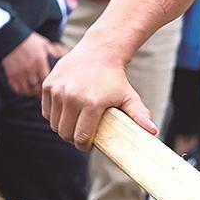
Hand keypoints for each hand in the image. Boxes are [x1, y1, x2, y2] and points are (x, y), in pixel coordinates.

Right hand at [1, 35, 62, 96]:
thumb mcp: (45, 44)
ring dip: (32, 92)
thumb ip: (54, 54)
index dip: (52, 85)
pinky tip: (26, 89)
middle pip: (38, 87)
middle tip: (46, 93)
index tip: (55, 88)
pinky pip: (17, 88)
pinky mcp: (11, 74)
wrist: (11, 37)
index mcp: (40, 62)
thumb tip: (64, 60)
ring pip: (27, 90)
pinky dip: (22, 90)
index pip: (48, 80)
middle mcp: (30, 69)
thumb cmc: (30, 40)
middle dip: (43, 91)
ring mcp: (19, 73)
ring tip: (36, 92)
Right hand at [40, 40, 154, 145]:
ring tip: (75, 126)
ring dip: (63, 128)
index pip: (81, 136)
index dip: (84, 146)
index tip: (88, 146)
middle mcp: (71, 97)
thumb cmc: (116, 79)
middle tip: (81, 137)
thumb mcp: (130, 97)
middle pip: (65, 132)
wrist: (98, 53)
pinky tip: (66, 115)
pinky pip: (46, 111)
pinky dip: (54, 117)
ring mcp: (57, 91)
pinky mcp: (48, 85)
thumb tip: (153, 132)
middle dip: (73, 139)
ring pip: (54, 123)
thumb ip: (139, 115)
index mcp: (92, 103)